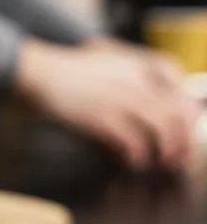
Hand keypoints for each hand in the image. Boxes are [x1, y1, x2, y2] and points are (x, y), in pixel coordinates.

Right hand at [14, 38, 200, 169]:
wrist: (38, 73)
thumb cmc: (67, 72)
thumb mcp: (106, 60)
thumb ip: (132, 75)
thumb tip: (154, 105)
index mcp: (138, 63)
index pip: (179, 83)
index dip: (186, 108)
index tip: (183, 126)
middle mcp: (137, 80)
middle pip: (177, 112)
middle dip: (182, 139)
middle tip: (177, 156)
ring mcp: (121, 98)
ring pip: (164, 129)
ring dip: (166, 151)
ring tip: (158, 163)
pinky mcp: (103, 118)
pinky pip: (135, 143)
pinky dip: (139, 157)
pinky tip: (132, 162)